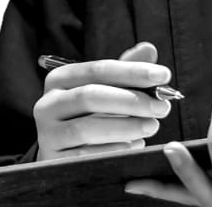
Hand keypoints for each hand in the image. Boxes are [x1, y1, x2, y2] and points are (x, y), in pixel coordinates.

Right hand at [34, 41, 171, 159]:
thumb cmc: (91, 110)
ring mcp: (47, 134)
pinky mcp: (52, 161)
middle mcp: (48, 103)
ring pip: (87, 128)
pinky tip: (135, 145)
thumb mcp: (106, 87)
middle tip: (162, 106)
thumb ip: (127, 68)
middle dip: (132, 100)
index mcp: (61, 78)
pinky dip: (113, 149)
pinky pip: (84, 156)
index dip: (133, 71)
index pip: (100, 69)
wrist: (63, 149)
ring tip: (152, 126)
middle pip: (92, 96)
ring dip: (125, 127)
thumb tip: (149, 49)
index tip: (164, 75)